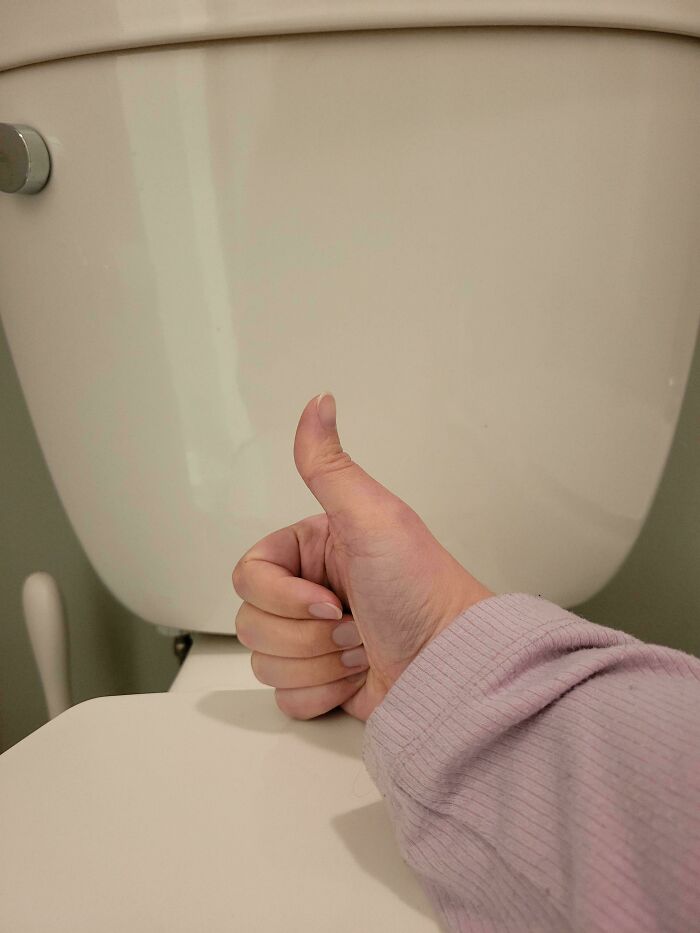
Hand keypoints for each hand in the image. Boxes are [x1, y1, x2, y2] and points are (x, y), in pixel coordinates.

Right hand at [232, 393, 492, 721]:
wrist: (454, 663)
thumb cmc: (422, 589)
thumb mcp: (372, 517)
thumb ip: (329, 463)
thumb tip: (318, 402)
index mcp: (310, 549)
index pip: (247, 577)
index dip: (282, 597)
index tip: (330, 598)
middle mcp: (308, 590)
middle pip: (250, 622)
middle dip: (308, 633)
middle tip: (353, 621)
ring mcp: (313, 638)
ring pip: (264, 662)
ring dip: (319, 662)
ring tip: (361, 647)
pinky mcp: (321, 679)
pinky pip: (284, 697)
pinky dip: (322, 693)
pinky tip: (355, 676)